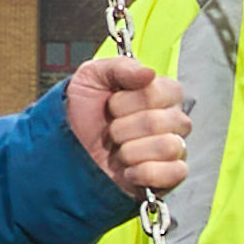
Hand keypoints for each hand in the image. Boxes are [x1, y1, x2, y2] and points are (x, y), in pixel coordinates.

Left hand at [66, 51, 189, 198]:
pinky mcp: (169, 176)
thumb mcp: (92, 77)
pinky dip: (145, 173)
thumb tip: (148, 72)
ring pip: (168, 147)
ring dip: (131, 152)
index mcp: (161, 93)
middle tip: (112, 131)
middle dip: (124, 128)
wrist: (68, 147)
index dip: (129, 101)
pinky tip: (129, 171)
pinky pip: (175, 173)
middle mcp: (172, 120)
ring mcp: (173, 149)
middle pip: (160, 122)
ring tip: (119, 152)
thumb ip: (120, 67)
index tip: (112, 104)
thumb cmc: (84, 113)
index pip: (161, 92)